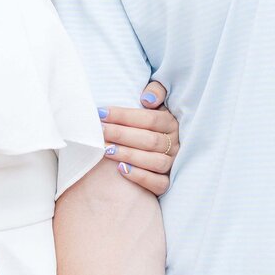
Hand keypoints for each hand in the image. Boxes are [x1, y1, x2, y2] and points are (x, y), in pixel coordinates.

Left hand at [99, 77, 179, 195]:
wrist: (149, 145)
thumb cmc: (147, 122)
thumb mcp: (156, 101)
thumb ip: (156, 91)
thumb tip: (147, 100)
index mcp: (171, 123)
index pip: (150, 119)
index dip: (124, 116)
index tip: (101, 113)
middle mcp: (175, 144)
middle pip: (150, 140)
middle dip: (121, 135)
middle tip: (100, 131)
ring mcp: (172, 164)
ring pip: (155, 161)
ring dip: (128, 155)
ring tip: (106, 150)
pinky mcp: (167, 182)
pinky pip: (158, 183)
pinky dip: (140, 177)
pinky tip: (122, 169)